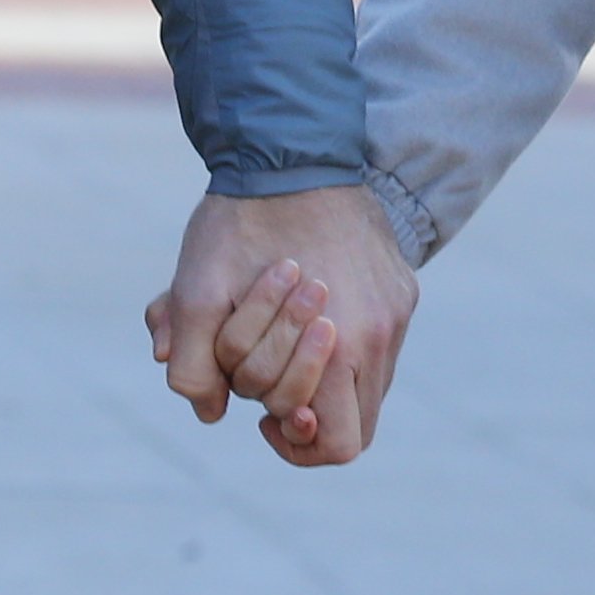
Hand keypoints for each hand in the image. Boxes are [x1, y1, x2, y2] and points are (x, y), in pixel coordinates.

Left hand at [146, 183, 418, 467]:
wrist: (289, 150)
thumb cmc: (239, 224)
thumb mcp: (194, 292)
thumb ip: (193, 366)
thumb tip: (212, 413)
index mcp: (343, 344)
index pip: (339, 443)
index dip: (297, 443)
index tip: (264, 415)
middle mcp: (382, 333)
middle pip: (355, 422)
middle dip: (301, 406)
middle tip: (263, 372)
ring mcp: (398, 310)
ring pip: (367, 385)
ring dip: (321, 377)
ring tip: (279, 336)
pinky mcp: (401, 287)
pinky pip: (379, 344)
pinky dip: (341, 344)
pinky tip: (303, 309)